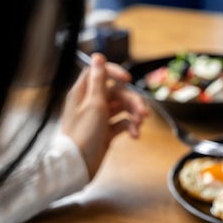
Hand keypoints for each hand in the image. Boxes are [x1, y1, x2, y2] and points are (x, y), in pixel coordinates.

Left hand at [60, 53, 149, 177]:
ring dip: (134, 115)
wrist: (78, 166)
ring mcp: (99, 117)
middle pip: (117, 93)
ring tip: (140, 124)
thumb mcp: (94, 104)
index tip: (128, 79)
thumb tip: (97, 57)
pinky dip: (130, 127)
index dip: (115, 72)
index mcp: (83, 93)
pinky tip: (134, 135)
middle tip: (144, 113)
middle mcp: (91, 103)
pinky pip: (122, 123)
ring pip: (122, 108)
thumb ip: (98, 80)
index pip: (99, 73)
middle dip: (132, 101)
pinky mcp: (106, 131)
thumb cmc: (83, 134)